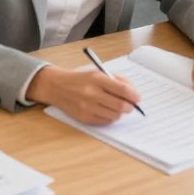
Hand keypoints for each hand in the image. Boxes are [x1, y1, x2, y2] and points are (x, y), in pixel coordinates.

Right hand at [27, 66, 141, 124]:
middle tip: (129, 105)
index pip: (122, 90)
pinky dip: (109, 117)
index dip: (134, 95)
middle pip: (121, 105)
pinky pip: (106, 121)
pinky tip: (105, 110)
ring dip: (119, 112)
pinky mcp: (84, 118)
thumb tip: (133, 93)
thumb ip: (115, 80)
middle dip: (129, 106)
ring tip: (115, 106)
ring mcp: (87, 107)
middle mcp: (92, 93)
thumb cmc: (79, 79)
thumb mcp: (96, 73)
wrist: (56, 86)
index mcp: (96, 78)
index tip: (137, 98)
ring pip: (115, 115)